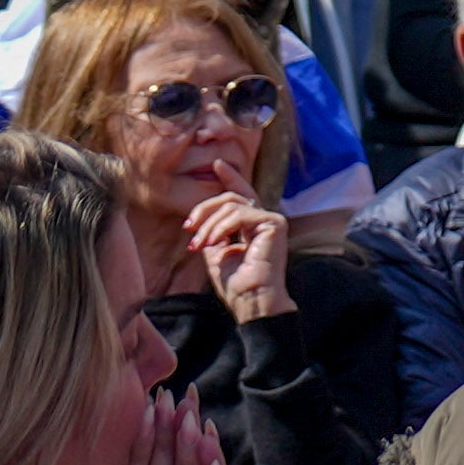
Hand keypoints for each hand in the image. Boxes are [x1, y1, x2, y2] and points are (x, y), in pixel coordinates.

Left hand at [185, 186, 298, 321]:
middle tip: (188, 227)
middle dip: (204, 209)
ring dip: (209, 224)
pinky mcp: (275, 223)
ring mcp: (271, 221)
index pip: (241, 196)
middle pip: (229, 197)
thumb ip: (212, 230)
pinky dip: (222, 227)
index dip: (231, 178)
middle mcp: (263, 221)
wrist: (250, 300)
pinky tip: (213, 242)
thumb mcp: (215, 251)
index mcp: (251, 227)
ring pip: (232, 204)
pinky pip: (241, 214)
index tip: (217, 164)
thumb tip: (201, 217)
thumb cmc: (234, 283)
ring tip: (198, 245)